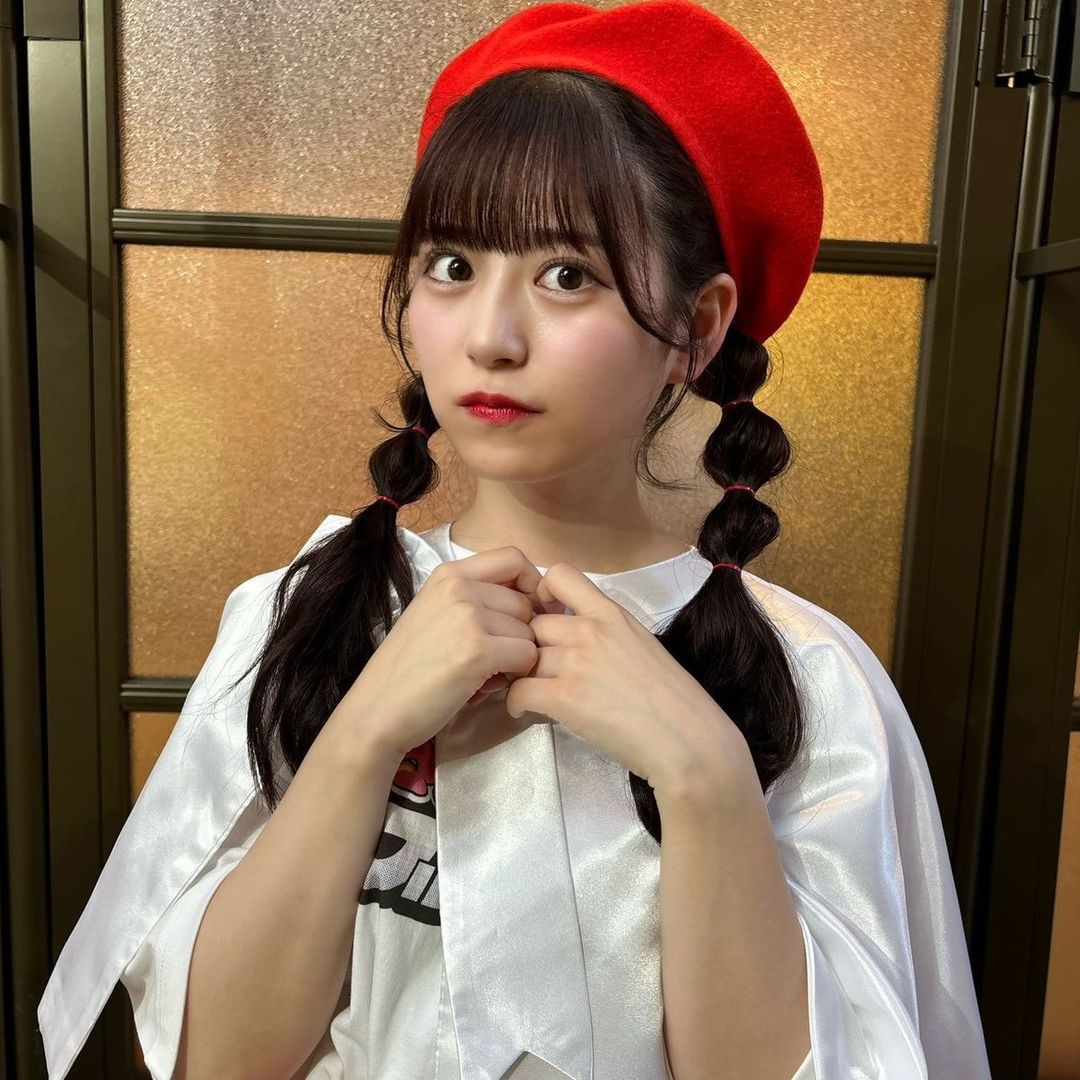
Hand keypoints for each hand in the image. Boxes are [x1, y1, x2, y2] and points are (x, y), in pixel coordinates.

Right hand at [338, 548, 544, 760]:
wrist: (376, 710)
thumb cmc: (407, 669)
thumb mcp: (435, 614)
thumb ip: (475, 599)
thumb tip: (531, 601)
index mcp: (448, 574)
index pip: (514, 558)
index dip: (531, 584)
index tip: (525, 612)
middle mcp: (459, 587)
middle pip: (526, 602)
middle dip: (519, 633)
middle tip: (491, 658)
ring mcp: (468, 617)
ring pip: (530, 632)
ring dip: (516, 657)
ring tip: (482, 673)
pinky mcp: (478, 650)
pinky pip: (527, 656)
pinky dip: (515, 675)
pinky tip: (486, 685)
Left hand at [504, 562, 734, 791]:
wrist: (686, 738)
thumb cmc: (673, 698)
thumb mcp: (641, 643)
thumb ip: (607, 633)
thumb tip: (577, 640)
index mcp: (611, 613)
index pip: (560, 575)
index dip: (541, 591)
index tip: (546, 613)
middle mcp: (589, 630)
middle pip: (532, 623)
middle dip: (528, 644)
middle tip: (533, 665)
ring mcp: (575, 662)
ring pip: (522, 657)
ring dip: (520, 675)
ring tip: (530, 691)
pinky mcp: (564, 697)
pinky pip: (518, 691)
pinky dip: (515, 703)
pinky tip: (525, 711)